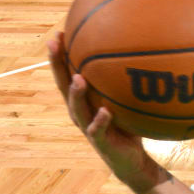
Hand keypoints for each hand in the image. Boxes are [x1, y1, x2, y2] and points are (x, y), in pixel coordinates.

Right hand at [48, 32, 153, 183]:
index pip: (67, 74)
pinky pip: (98, 130)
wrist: (131, 160)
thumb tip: (139, 50)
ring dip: (76, 94)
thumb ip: (124, 80)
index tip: (58, 33)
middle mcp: (80, 111)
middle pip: (63, 86)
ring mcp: (88, 127)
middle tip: (54, 44)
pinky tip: (105, 111)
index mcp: (83, 100)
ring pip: (77, 108)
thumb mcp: (124, 99)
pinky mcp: (101, 142)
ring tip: (78, 79)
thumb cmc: (126, 125)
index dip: (60, 55)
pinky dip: (101, 121)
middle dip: (57, 65)